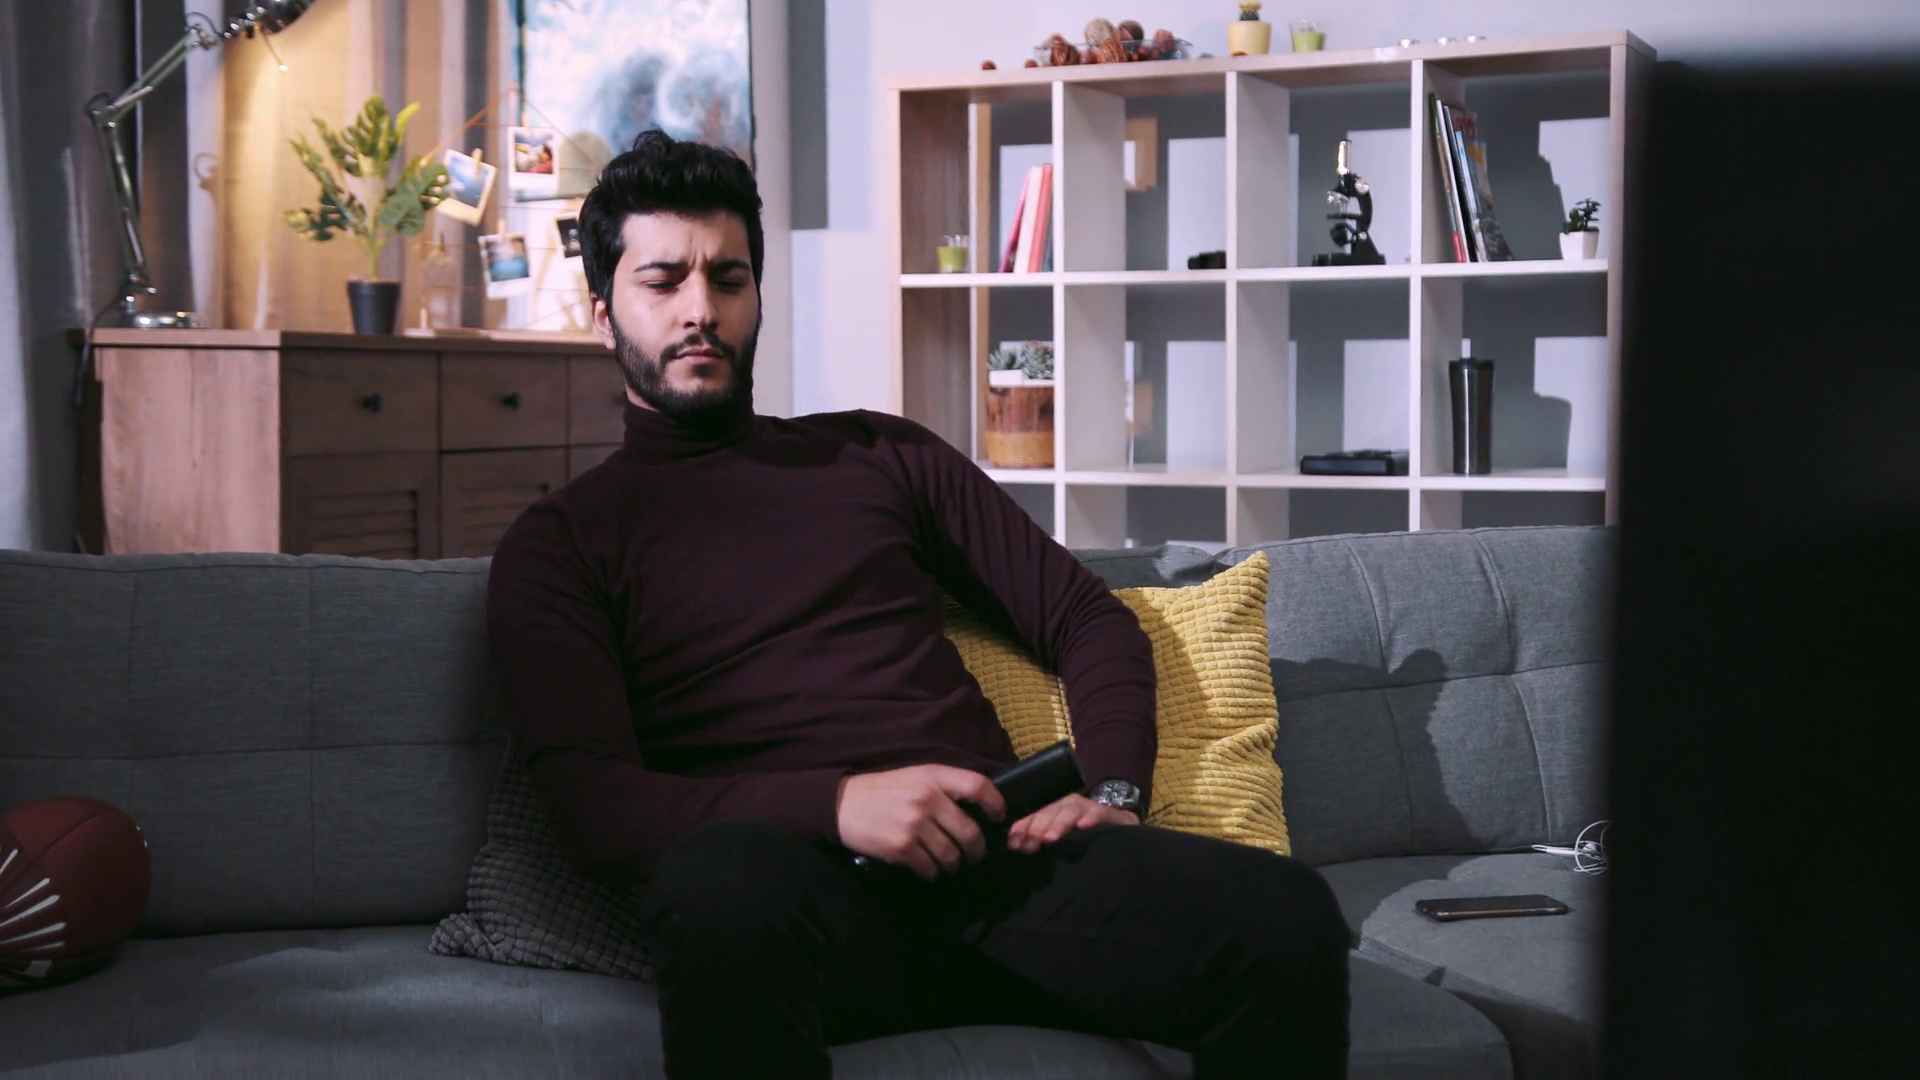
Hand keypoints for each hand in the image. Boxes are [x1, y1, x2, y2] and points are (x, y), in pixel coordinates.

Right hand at [836, 765, 1006, 880]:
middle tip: (974, 855)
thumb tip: (979, 810)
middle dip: (976, 850)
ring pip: (952, 856)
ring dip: (953, 865)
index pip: (978, 786)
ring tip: (948, 863)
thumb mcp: (916, 776)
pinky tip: (928, 869)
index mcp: (934, 776)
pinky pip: (930, 869)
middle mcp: (927, 799)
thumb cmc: (885, 790)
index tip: (998, 818)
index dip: (996, 804)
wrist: (842, 804)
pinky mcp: (900, 848)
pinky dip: (933, 874)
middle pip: (970, 832)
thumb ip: (945, 787)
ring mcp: (914, 825)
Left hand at [1006, 794, 1139, 853]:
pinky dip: (1091, 818)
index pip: (1033, 813)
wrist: (1116, 827)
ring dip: (1059, 823)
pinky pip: (1098, 812)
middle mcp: (1066, 804)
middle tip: (1032, 843)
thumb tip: (1015, 845)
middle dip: (1038, 827)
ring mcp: (1085, 807)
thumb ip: (1037, 839)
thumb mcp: (1057, 836)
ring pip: (1069, 811)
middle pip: (1049, 811)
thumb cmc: (1080, 836)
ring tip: (1050, 838)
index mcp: (1051, 808)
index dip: (1023, 826)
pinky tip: (1084, 826)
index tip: (1015, 843)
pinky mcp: (1105, 813)